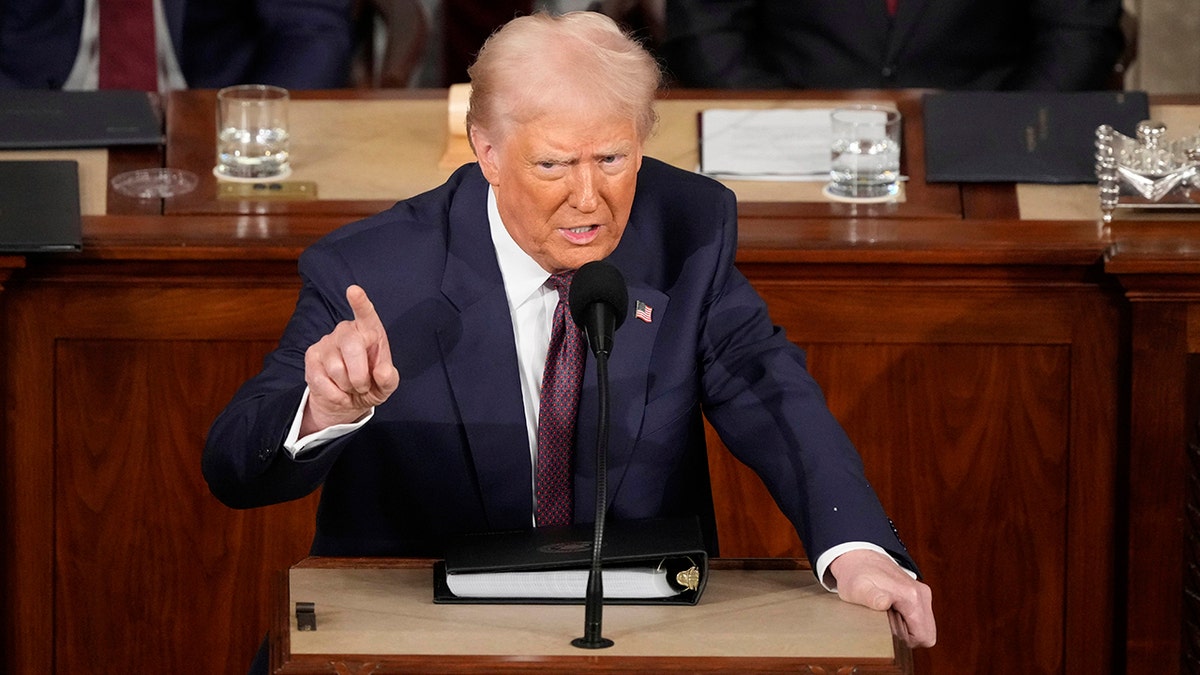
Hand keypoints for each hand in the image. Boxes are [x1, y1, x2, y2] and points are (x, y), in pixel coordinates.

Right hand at [301, 285, 399, 434]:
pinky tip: (339, 393)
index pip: (365, 313)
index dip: (360, 302)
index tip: (354, 291)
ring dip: (347, 386)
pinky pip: (322, 379)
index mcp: (369, 331)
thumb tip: (382, 371)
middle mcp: (346, 330)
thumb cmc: (370, 385)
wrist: (345, 401)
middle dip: (359, 374)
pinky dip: (335, 395)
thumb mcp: (385, 385)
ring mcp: (326, 341)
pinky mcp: (311, 356)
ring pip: (336, 368)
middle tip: (363, 386)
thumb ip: (389, 379)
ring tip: (350, 387)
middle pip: (351, 345)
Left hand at [829, 548, 935, 647]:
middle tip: (887, 626)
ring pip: (924, 626)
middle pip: (927, 632)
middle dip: (909, 637)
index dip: (905, 641)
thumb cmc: (856, 575)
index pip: (922, 636)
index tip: (888, 631)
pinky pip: (920, 618)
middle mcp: (922, 594)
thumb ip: (871, 598)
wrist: (858, 557)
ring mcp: (922, 593)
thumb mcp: (857, 589)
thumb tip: (885, 602)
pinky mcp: (919, 594)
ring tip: (888, 619)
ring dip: (908, 629)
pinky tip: (892, 614)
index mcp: (912, 596)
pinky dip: (908, 621)